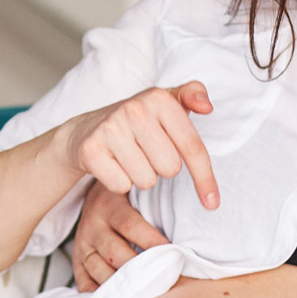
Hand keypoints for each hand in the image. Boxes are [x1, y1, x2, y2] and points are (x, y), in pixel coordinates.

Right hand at [57, 82, 219, 209]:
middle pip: (170, 169)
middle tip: (147, 155)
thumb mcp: (164, 104)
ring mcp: (110, 128)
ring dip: (141, 177)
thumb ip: (191, 95)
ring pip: (146, 181)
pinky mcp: (91, 150)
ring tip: (129, 160)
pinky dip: (119, 183)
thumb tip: (207, 106)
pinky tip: (112, 166)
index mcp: (159, 98)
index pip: (193, 147)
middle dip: (161, 169)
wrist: (84, 131)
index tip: (212, 203)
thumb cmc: (136, 122)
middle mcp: (135, 109)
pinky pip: (122, 186)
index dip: (205, 179)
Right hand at [73, 181, 170, 291]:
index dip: (152, 242)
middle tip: (160, 281)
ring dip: (121, 286)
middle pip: (115, 254)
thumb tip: (185, 230)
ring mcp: (82, 244)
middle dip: (139, 270)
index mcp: (109, 205)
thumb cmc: (129, 194)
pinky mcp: (77, 259)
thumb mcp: (139, 189)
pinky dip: (99, 294)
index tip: (173, 254)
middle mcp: (92, 225)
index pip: (131, 226)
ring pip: (99, 271)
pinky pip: (84, 282)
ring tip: (143, 295)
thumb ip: (156, 204)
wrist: (99, 189)